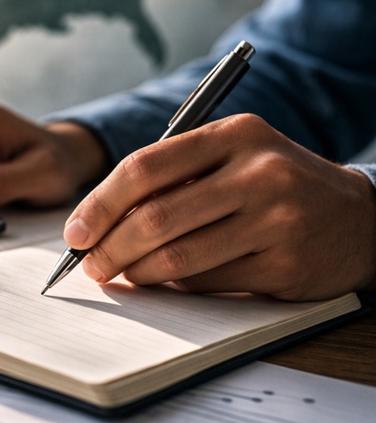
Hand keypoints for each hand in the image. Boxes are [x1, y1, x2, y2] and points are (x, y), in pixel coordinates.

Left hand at [64, 113, 375, 299]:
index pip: (144, 167)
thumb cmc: (274, 185)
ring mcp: (276, 221)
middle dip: (109, 247)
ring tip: (121, 273)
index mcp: (235, 135)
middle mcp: (258, 173)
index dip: (99, 203)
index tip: (75, 231)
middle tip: (90, 264)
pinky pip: (208, 283)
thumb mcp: (233, 157)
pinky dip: (176, 286)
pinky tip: (167, 281)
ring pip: (178, 257)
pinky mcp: (286, 266)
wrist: (361, 219)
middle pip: (154, 217)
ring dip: (136, 272)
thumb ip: (173, 175)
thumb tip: (97, 220)